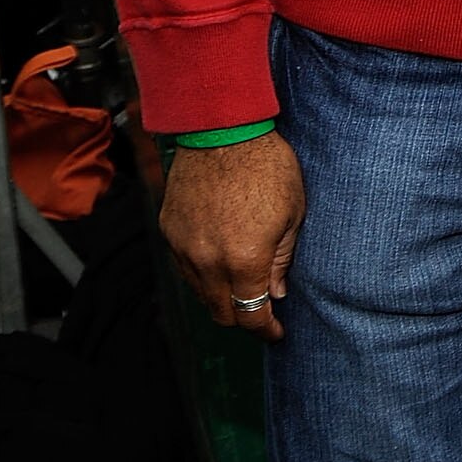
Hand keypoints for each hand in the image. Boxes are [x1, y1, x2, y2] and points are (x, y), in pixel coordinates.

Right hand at [159, 131, 306, 342]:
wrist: (222, 129)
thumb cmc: (267, 167)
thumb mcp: (292, 215)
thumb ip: (281, 261)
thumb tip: (275, 294)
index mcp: (244, 260)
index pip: (251, 314)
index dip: (265, 330)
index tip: (276, 332)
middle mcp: (207, 261)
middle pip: (221, 313)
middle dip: (243, 319)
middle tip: (261, 312)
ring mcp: (183, 247)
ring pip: (199, 293)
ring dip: (221, 297)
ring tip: (242, 286)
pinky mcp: (169, 230)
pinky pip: (184, 268)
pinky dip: (202, 275)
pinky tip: (220, 263)